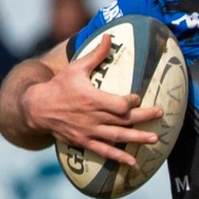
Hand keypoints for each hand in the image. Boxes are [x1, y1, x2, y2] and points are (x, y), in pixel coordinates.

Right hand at [21, 35, 163, 164]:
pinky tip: (133, 162)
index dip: (132, 101)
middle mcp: (93, 117)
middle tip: (160, 115)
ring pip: (118, 137)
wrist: (38, 108)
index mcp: (92, 99)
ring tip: (155, 139)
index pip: (119, 104)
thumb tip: (109, 35)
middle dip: (144, 118)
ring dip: (138, 139)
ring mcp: (89, 132)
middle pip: (124, 120)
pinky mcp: (84, 142)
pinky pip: (104, 151)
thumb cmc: (59, 85)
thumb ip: (96, 54)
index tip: (138, 97)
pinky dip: (119, 158)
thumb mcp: (76, 67)